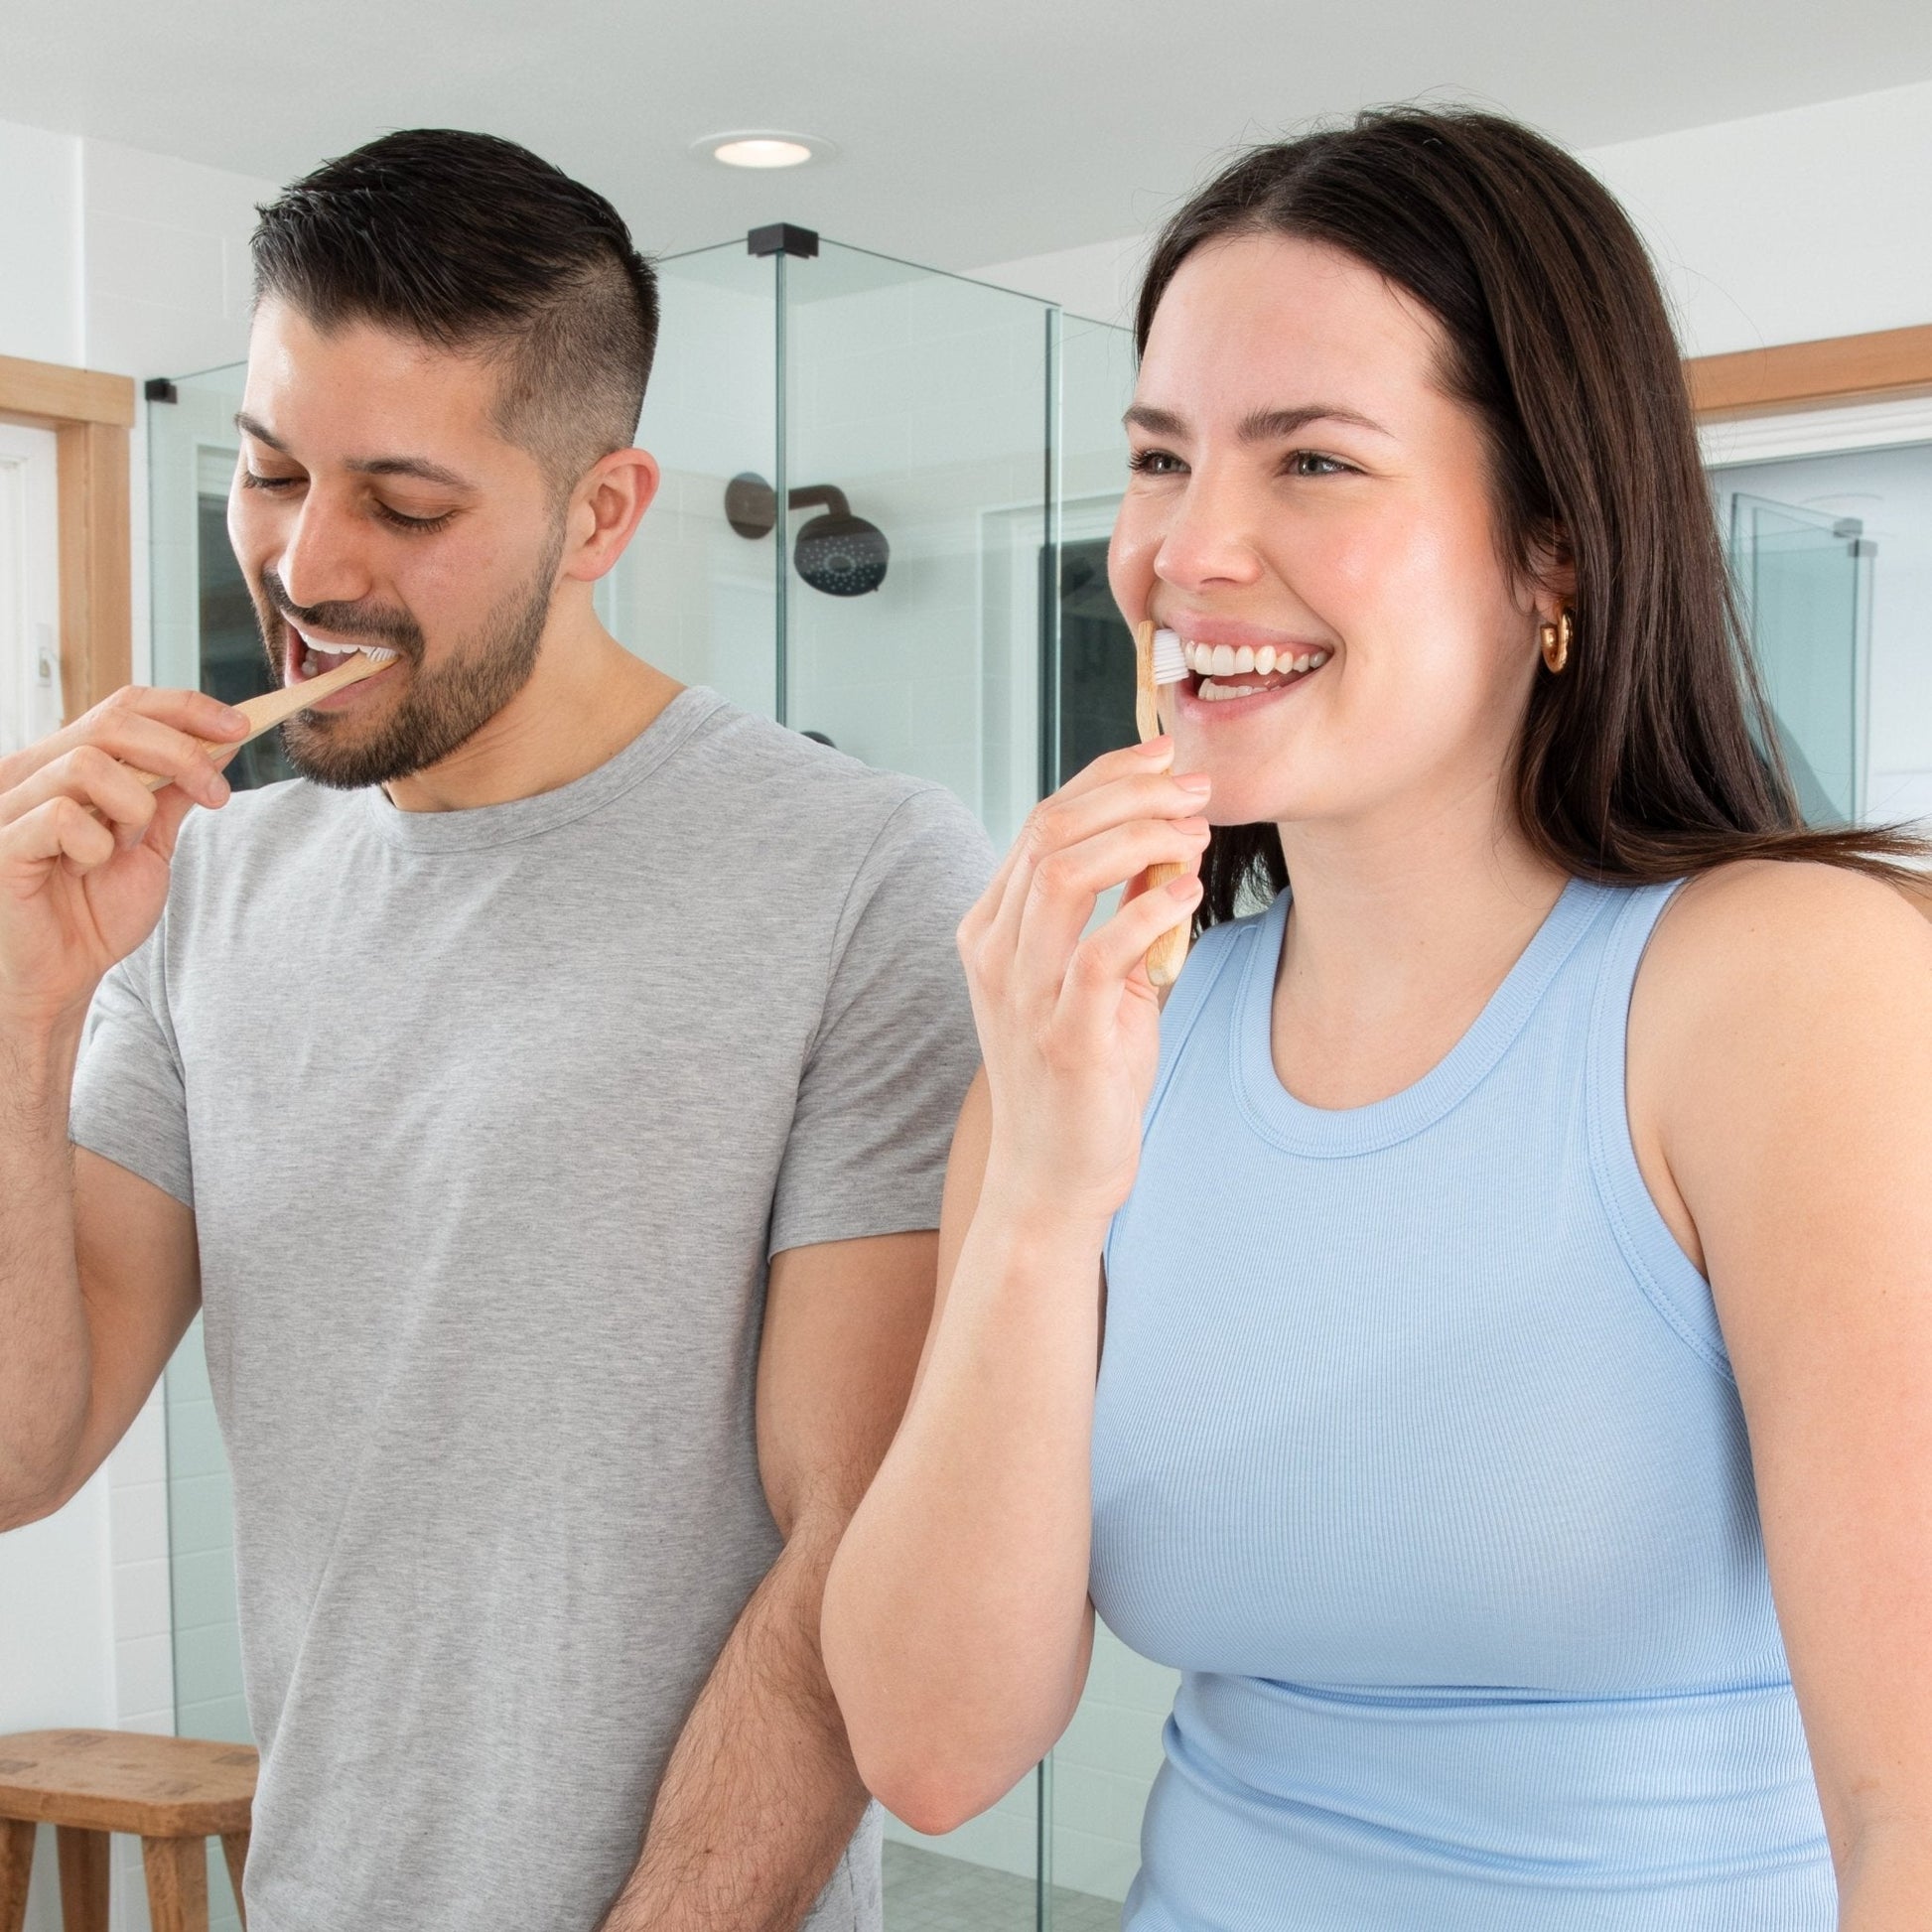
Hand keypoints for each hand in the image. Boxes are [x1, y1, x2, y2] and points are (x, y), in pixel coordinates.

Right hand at [0, 687, 247, 1032]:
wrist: (61, 978)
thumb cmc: (93, 912)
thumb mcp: (150, 845)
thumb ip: (173, 794)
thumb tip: (221, 743)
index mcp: (68, 763)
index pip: (125, 706)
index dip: (186, 709)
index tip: (241, 727)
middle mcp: (34, 772)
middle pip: (113, 722)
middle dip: (181, 752)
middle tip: (217, 792)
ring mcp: (11, 804)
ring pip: (88, 763)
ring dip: (132, 808)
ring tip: (126, 847)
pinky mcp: (2, 843)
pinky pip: (61, 817)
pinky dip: (94, 844)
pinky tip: (87, 869)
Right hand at [957, 739, 1210, 1229]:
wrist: (1055, 1176)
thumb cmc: (1082, 1073)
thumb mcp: (1093, 976)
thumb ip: (1114, 909)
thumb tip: (1165, 836)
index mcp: (993, 928)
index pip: (1043, 820)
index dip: (1108, 775)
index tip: (1167, 758)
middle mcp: (995, 953)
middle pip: (1051, 832)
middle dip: (1132, 794)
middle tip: (1194, 790)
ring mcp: (1023, 996)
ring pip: (1067, 875)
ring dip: (1141, 839)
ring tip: (1195, 835)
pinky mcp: (1063, 1039)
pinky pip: (1101, 954)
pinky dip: (1150, 911)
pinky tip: (1189, 895)